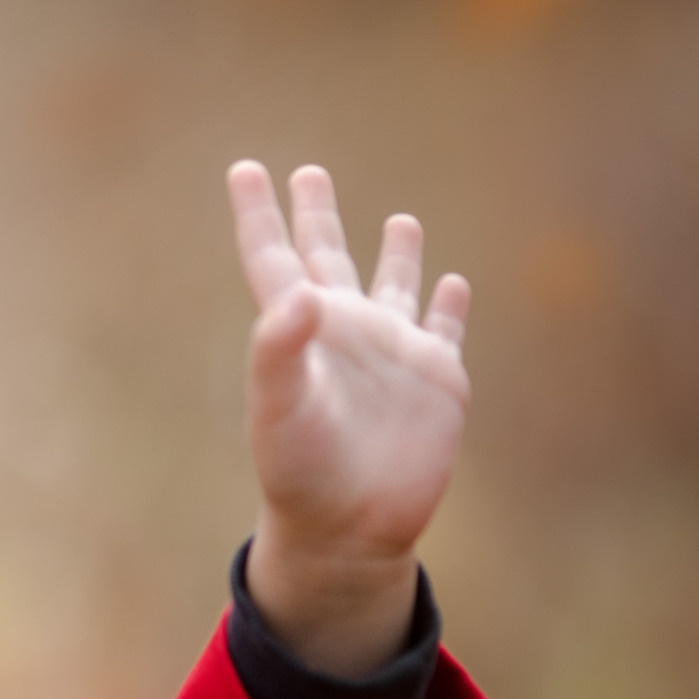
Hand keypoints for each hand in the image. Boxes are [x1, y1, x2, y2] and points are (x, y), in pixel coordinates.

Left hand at [228, 160, 471, 677]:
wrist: (348, 530)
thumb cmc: (301, 473)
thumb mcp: (279, 409)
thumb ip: (279, 350)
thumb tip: (301, 292)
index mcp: (298, 332)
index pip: (274, 257)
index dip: (259, 214)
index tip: (244, 168)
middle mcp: (344, 333)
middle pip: (327, 258)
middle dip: (317, 216)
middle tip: (309, 172)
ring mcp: (392, 354)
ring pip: (394, 287)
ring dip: (396, 253)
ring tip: (400, 219)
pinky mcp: (438, 380)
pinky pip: (445, 331)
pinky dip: (450, 305)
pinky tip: (453, 284)